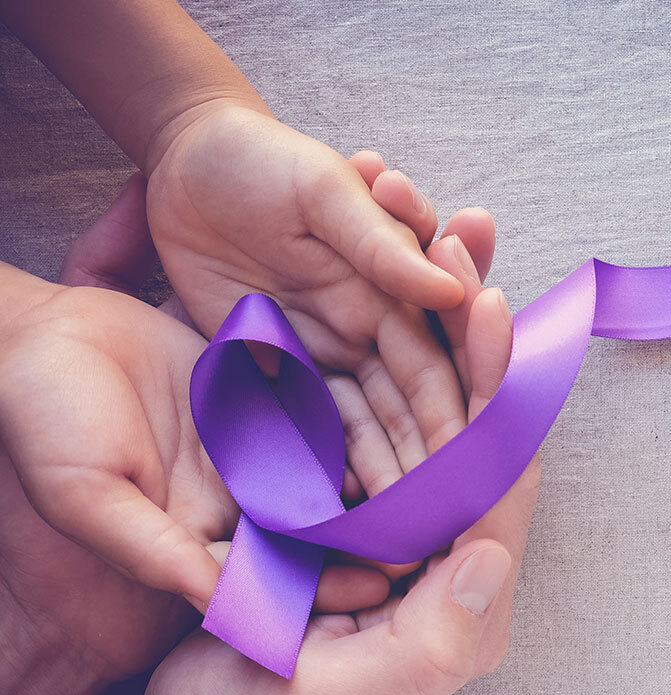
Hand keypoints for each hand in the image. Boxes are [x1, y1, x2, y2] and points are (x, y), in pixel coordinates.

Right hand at [69, 281, 538, 694]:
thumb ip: (429, 640)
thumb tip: (492, 553)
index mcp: (463, 611)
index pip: (499, 490)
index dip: (498, 399)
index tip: (489, 313)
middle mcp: (449, 565)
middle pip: (479, 441)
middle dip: (478, 349)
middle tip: (468, 257)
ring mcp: (406, 536)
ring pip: (438, 423)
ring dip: (442, 342)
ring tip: (437, 255)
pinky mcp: (361, 520)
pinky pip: (387, 430)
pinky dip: (391, 367)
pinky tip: (387, 302)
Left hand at [146, 105, 500, 515]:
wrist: (186, 158)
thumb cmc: (264, 161)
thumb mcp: (325, 191)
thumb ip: (384, 244)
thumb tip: (453, 294)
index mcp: (393, 290)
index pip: (434, 367)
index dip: (450, 418)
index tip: (461, 471)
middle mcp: (369, 330)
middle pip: (406, 410)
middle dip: (420, 466)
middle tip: (427, 522)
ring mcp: (323, 352)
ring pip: (363, 427)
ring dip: (378, 476)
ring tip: (387, 536)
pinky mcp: (273, 364)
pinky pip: (303, 422)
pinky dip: (321, 463)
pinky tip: (333, 508)